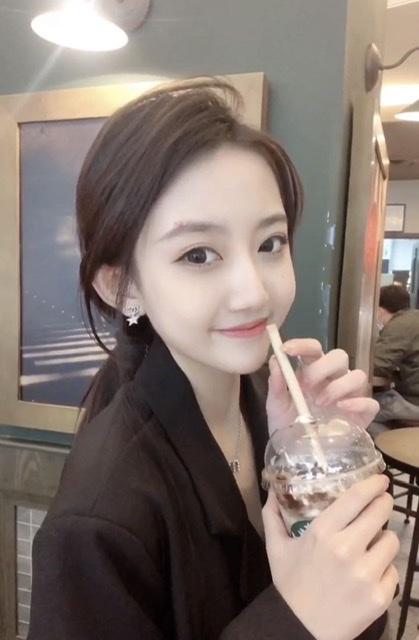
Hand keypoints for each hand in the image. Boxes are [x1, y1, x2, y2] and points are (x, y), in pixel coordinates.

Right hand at [262, 475, 398, 639]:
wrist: (299, 629)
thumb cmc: (289, 584)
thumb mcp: (276, 548)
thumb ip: (273, 516)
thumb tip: (271, 491)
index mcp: (322, 532)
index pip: (356, 498)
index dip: (373, 485)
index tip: (381, 480)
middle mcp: (347, 549)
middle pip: (380, 514)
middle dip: (383, 505)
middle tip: (381, 503)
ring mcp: (366, 574)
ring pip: (391, 541)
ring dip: (383, 539)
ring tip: (371, 544)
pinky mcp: (379, 596)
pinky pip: (393, 570)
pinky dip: (384, 569)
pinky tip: (369, 572)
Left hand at [266, 339, 378, 434]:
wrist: (297, 455)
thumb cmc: (288, 425)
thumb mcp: (276, 406)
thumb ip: (276, 384)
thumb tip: (275, 360)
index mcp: (312, 371)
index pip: (314, 348)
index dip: (302, 344)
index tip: (286, 349)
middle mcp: (333, 379)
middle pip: (340, 356)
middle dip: (322, 366)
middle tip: (306, 385)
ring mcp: (350, 395)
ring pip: (358, 375)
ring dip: (338, 386)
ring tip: (320, 402)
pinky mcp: (362, 415)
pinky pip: (370, 402)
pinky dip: (358, 403)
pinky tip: (343, 408)